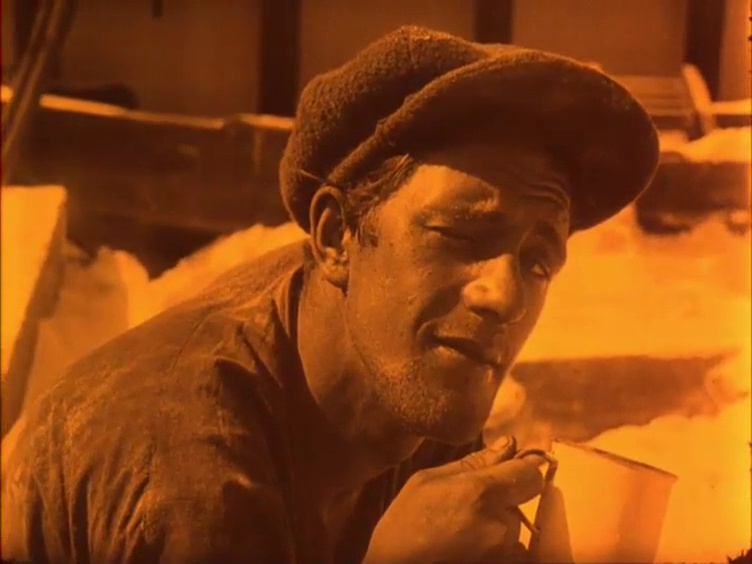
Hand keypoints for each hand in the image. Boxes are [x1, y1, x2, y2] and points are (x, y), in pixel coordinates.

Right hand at [363, 436, 544, 563]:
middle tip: (469, 505)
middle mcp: (500, 524)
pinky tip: (468, 543)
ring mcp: (504, 551)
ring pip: (513, 524)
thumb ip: (473, 462)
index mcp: (481, 492)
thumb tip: (509, 443)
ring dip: (496, 522)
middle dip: (502, 498)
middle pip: (520, 499)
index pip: (531, 473)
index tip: (511, 468)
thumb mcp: (428, 480)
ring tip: (463, 527)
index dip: (523, 468)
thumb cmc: (405, 522)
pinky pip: (510, 548)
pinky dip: (494, 544)